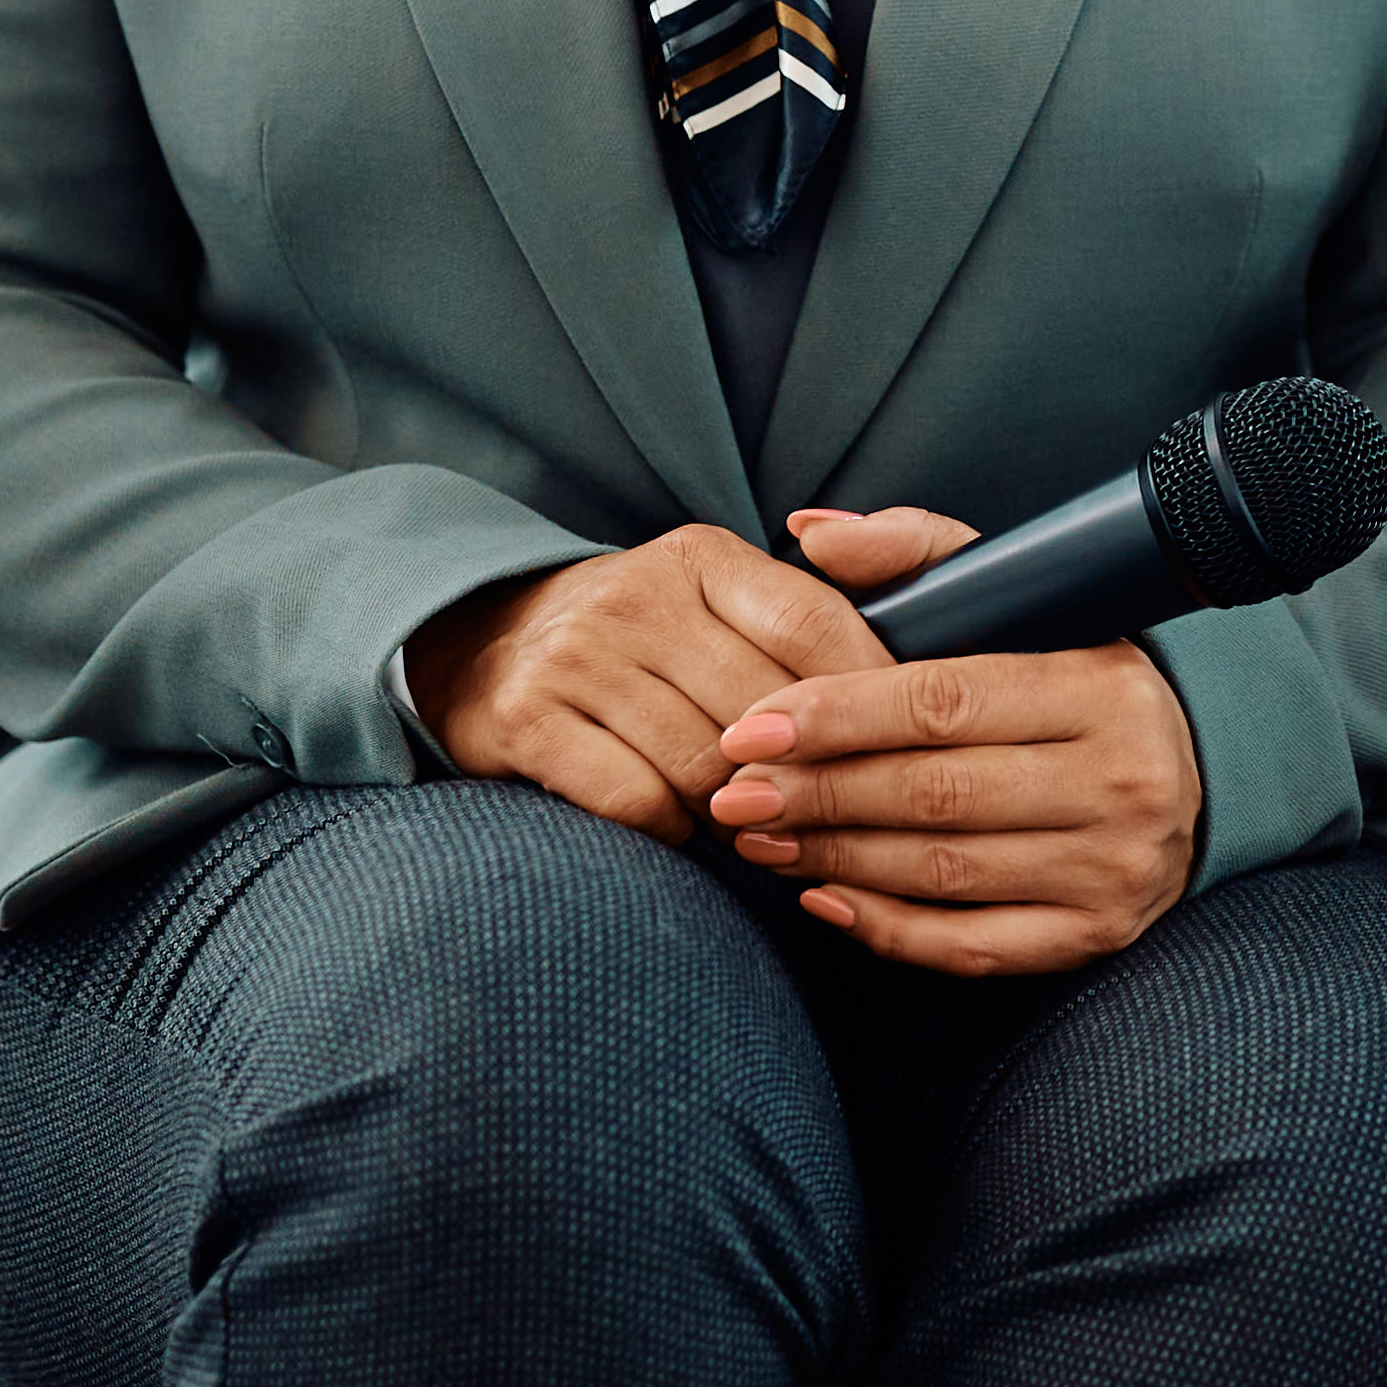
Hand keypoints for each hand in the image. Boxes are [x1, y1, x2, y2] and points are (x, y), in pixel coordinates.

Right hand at [405, 521, 893, 838]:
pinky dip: (672, 828)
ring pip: (705, 765)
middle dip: (807, 769)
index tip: (905, 743)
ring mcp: (574, 659)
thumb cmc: (638, 633)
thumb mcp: (713, 594)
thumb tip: (909, 657)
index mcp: (699, 557)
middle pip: (766, 708)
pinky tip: (678, 821)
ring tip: (754, 814)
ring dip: (740, 807)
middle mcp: (633, 597)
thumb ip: (805, 613)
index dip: (870, 692)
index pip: (815, 623)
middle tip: (828, 805)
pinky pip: (637, 802)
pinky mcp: (524, 723)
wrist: (476, 639)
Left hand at [693, 506, 1210, 978]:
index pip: (946, 701)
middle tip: (732, 792)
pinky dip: (885, 928)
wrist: (1195, 776)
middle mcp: (1122, 778)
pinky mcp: (1096, 934)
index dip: (836, 716)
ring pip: (942, 872)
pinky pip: (969, 945)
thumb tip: (811, 534)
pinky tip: (824, 896)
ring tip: (761, 837)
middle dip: (818, 793)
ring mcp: (1112, 866)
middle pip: (935, 792)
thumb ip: (917, 555)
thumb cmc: (1075, 683)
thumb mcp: (1022, 602)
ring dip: (834, 858)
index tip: (751, 729)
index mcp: (1104, 684)